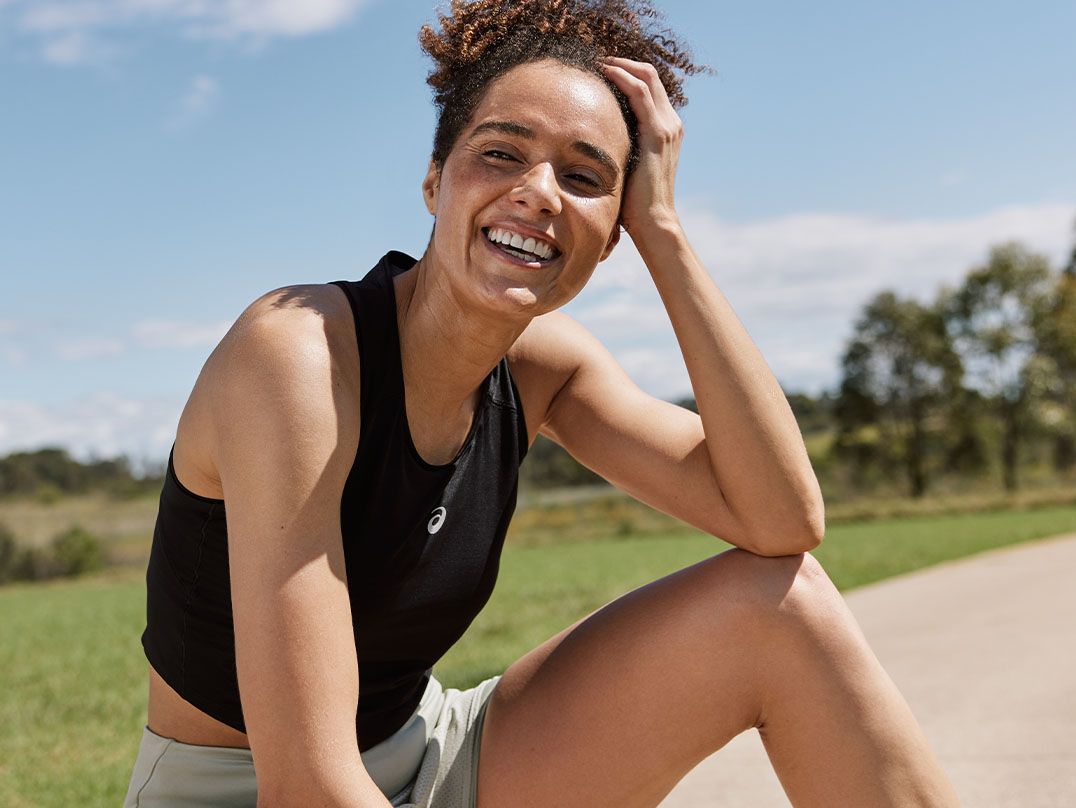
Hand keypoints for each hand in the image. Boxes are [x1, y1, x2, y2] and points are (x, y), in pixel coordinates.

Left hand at [600, 56, 683, 236]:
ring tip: (598, 63)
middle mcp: (671, 124)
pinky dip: (622, 77)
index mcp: (666, 130)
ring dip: (621, 65)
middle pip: (650, 76)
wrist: (653, 221)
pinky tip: (604, 74)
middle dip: (624, 63)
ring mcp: (667, 127)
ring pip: (646, 77)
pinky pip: (640, 92)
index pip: (650, 89)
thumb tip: (594, 143)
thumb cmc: (635, 203)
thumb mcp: (629, 167)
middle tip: (599, 61)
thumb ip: (622, 149)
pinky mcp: (657, 133)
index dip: (628, 74)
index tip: (603, 71)